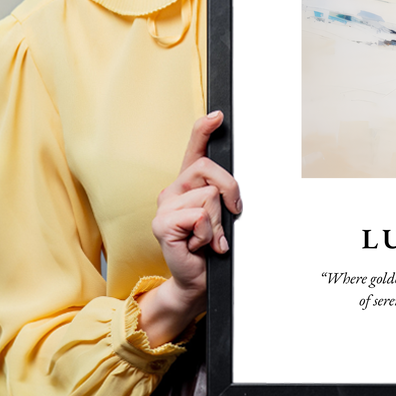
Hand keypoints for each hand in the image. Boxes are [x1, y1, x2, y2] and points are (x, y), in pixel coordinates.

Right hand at [137, 111, 241, 345]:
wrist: (197, 280)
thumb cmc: (210, 248)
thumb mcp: (222, 216)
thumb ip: (223, 196)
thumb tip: (233, 188)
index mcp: (188, 184)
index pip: (194, 149)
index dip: (204, 129)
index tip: (218, 115)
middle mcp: (173, 190)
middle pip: (209, 169)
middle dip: (230, 191)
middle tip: (231, 215)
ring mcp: (164, 206)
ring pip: (209, 196)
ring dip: (218, 222)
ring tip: (209, 238)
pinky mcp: (162, 224)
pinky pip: (199, 216)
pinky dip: (208, 234)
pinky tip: (199, 245)